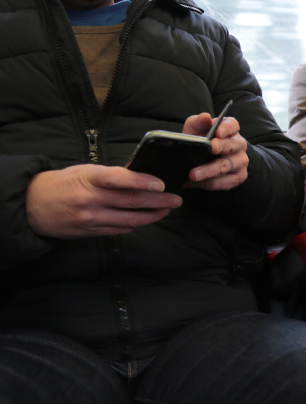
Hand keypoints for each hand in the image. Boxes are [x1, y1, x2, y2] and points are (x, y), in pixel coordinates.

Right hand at [26, 165, 180, 237]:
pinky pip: (120, 230)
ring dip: (152, 215)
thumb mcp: (84, 171)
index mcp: (89, 178)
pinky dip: (136, 224)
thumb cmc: (63, 183)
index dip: (142, 181)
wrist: (32, 205)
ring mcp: (91, 218)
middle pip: (131, 201)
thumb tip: (142, 178)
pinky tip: (147, 218)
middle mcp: (90, 199)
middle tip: (176, 199)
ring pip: (130, 219)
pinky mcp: (90, 231)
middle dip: (159, 201)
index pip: (119, 179)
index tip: (162, 184)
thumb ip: (111, 176)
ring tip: (166, 209)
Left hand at [182, 113, 248, 190]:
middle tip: (209, 149)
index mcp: (230, 129)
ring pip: (225, 166)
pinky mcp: (238, 177)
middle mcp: (239, 144)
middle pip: (231, 145)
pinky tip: (196, 183)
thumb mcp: (195, 131)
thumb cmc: (201, 142)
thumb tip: (204, 117)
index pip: (232, 125)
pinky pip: (224, 181)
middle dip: (220, 147)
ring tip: (193, 174)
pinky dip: (208, 183)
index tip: (217, 132)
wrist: (205, 161)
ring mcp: (240, 161)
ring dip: (208, 171)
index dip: (226, 128)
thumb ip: (198, 123)